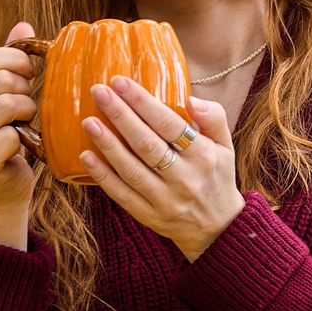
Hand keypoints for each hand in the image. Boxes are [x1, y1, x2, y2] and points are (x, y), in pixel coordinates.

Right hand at [0, 22, 41, 246]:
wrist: (0, 185)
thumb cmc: (6, 133)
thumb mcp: (4, 93)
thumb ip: (9, 61)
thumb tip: (24, 25)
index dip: (16, 60)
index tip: (29, 72)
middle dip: (25, 88)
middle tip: (28, 103)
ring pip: (6, 105)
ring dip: (27, 112)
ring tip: (25, 121)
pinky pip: (10, 137)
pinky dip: (25, 139)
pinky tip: (22, 144)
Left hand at [77, 75, 243, 260]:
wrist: (218, 228)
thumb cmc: (216, 178)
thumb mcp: (225, 146)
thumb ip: (214, 117)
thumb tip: (190, 98)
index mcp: (204, 156)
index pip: (169, 125)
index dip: (143, 102)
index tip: (120, 82)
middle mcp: (184, 178)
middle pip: (146, 144)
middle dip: (120, 115)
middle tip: (98, 91)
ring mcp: (165, 200)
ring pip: (131, 170)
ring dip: (107, 144)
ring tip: (88, 121)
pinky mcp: (149, 216)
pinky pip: (122, 195)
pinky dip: (103, 175)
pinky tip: (86, 156)